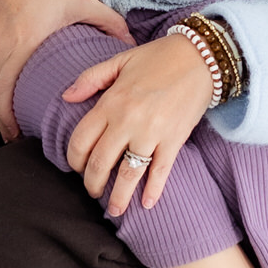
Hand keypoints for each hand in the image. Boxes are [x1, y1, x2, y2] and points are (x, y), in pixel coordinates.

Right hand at [0, 0, 129, 140]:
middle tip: (17, 143)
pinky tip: (10, 95)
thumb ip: (110, 25)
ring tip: (12, 127)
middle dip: (2, 125)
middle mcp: (3, 50)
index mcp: (23, 47)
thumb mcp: (83, 1)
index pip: (6, 96)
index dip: (10, 123)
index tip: (23, 140)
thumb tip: (130, 46)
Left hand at [62, 31, 212, 216]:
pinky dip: (153, 190)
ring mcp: (152, 133)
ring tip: (115, 210)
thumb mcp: (120, 60)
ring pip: (128, 174)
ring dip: (119, 197)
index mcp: (111, 102)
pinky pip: (160, 171)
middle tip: (93, 191)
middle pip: (101, 162)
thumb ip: (90, 78)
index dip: (74, 159)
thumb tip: (66, 97)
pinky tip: (147, 204)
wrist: (201, 57)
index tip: (77, 168)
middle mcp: (128, 121)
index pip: (81, 140)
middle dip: (92, 183)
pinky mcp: (174, 140)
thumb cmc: (159, 57)